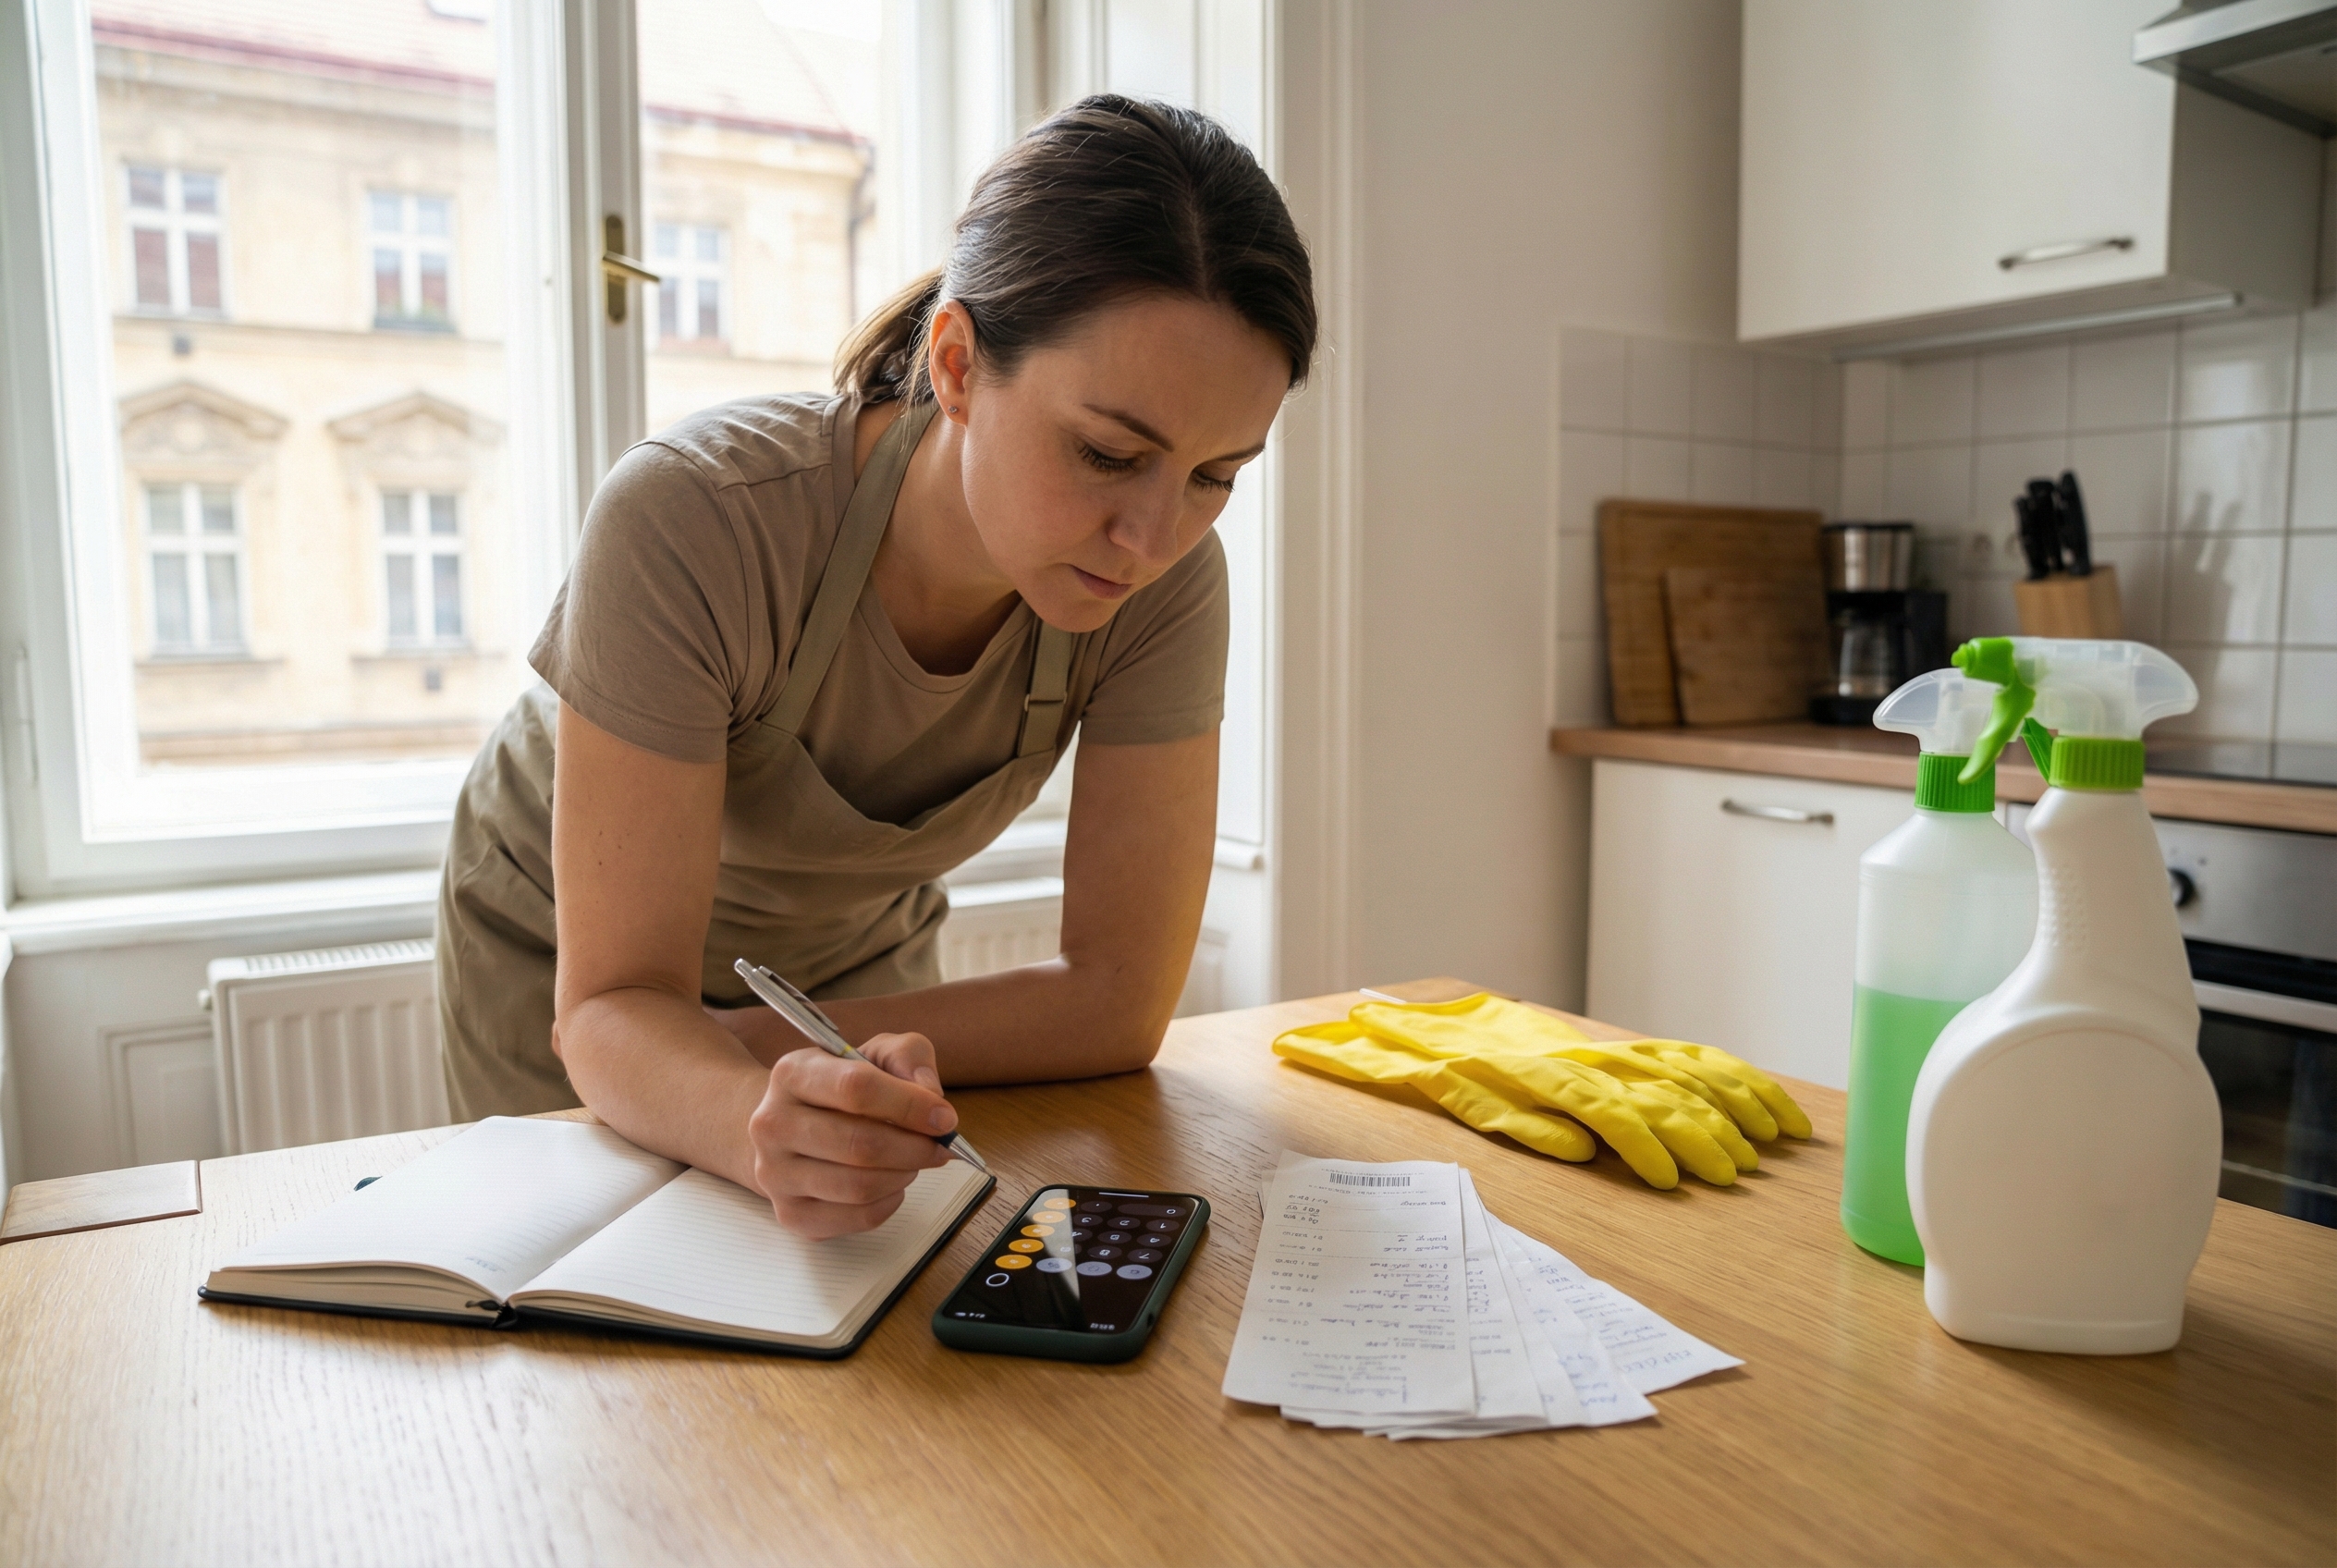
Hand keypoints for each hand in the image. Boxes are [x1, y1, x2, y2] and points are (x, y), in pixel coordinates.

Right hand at [747, 1033, 957, 1238]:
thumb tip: (930, 1095)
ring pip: (860, 1187)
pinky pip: (857, 1218)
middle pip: (860, 1144)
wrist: (790, 1127)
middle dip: (915, 1147)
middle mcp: (773, 1124)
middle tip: (940, 1145)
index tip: (944, 1116)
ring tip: (913, 1160)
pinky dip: (889, 1202)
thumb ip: (907, 1057)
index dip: (910, 1105)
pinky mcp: (790, 1213)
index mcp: (791, 1073)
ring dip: (904, 1174)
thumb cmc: (840, 1089)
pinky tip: (891, 1182)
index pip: (856, 1087)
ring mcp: (776, 1174)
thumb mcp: (874, 1053)